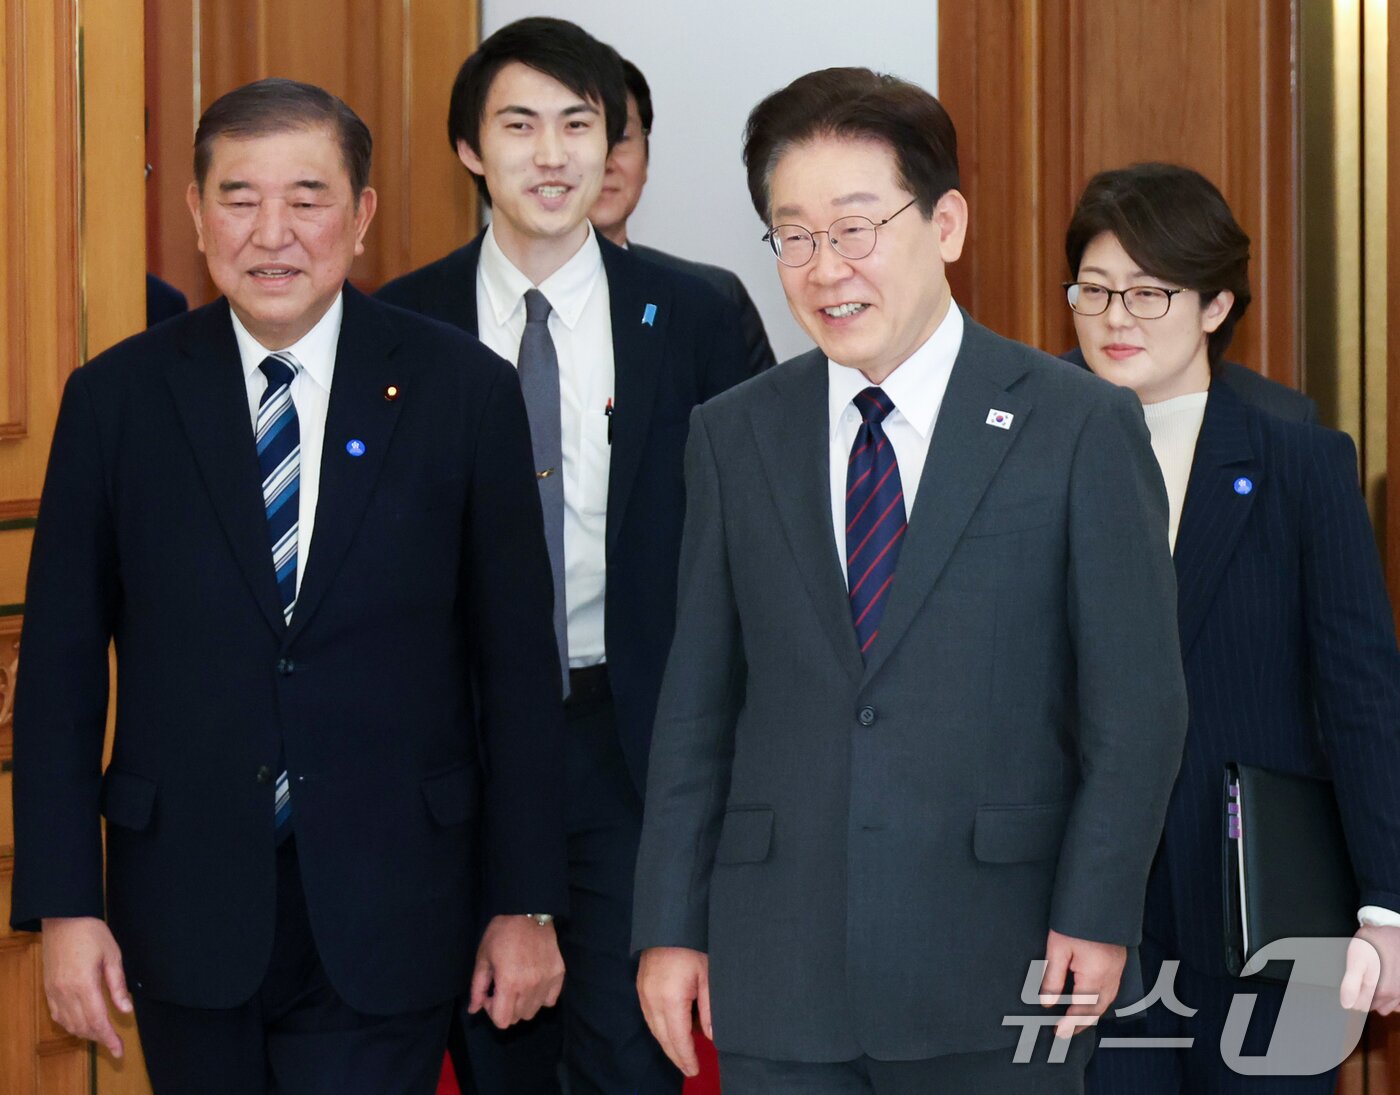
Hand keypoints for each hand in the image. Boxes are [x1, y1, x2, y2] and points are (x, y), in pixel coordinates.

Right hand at [40, 917, 131, 1057]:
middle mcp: (65, 992)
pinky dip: (71, 1024)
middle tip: (115, 1045)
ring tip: (102, 1035)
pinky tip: (82, 1024)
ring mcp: (54, 992)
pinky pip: (58, 1015)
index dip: (109, 1038)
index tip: (119, 1050)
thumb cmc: (91, 933)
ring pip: (69, 1024)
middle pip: (83, 1026)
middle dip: (100, 1039)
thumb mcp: (112, 955)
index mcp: (84, 984)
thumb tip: (126, 1010)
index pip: (97, 1020)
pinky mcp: (48, 989)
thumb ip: (118, 985)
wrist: (63, 919)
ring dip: (85, 1033)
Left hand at [467, 915, 564, 1028]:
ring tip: (517, 986)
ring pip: (533, 1011)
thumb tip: (474, 1010)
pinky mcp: (558, 974)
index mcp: (509, 983)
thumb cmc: (501, 932)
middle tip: (502, 989)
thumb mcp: (483, 957)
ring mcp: (547, 982)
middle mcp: (530, 987)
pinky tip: (533, 984)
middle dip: (505, 1008)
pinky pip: (550, 1001)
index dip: (491, 1012)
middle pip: (517, 1018)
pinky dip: (540, 998)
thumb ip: (477, 987)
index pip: (502, 1021)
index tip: (490, 994)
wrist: (529, 911)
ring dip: (522, 1005)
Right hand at [637, 946, 709, 1076]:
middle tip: (689, 1069)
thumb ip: (709, 1009)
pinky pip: (649, 1016)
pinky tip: (671, 1031)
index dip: (686, 1056)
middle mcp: (652, 999)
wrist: (670, 922)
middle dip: (676, 1055)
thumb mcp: (708, 977)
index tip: (694, 1070)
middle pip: (663, 1037)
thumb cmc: (693, 947)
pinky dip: (660, 1028)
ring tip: (682, 1054)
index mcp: (670, 999)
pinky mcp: (640, 986)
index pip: (677, 1038)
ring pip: (654, 1028)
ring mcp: (643, 992)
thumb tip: (711, 1036)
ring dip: (667, 1043)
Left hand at [1039, 928, 1125, 1038]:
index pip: (1083, 1009)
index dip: (1070, 1022)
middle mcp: (1110, 976)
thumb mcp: (1057, 949)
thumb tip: (1047, 1002)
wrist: (1100, 899)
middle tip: (1067, 1031)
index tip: (1059, 1032)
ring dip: (1093, 1013)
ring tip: (1077, 1019)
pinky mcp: (1118, 961)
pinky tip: (1092, 999)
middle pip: (1098, 1009)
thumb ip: (1052, 978)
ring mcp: (1117, 968)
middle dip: (1083, 1022)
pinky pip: (1112, 989)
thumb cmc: (1077, 921)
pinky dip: (1101, 1000)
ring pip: (1107, 1000)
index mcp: (1095, 975)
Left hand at [1340, 925, 1399, 1013]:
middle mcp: (1394, 995)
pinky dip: (1392, 998)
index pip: (1358, 1006)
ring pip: (1386, 1007)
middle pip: (1372, 1007)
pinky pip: (1398, 1004)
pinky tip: (1387, 984)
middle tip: (1363, 978)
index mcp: (1380, 991)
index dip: (1351, 995)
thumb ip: (1350, 985)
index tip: (1351, 984)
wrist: (1392, 932)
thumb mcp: (1356, 960)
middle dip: (1365, 996)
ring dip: (1379, 998)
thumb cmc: (1373, 944)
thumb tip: (1347, 1004)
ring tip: (1375, 979)